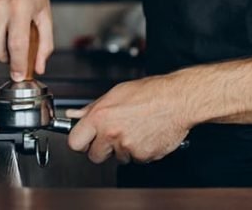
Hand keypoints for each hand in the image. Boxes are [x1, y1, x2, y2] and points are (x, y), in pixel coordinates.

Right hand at [0, 0, 52, 80]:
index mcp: (19, 7)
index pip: (16, 45)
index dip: (17, 65)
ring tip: (9, 28)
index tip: (19, 76)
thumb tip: (38, 66)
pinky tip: (0, 20)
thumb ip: (44, 43)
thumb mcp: (45, 13)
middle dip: (5, 59)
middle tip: (15, 53)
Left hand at [66, 76, 192, 164]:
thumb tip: (73, 115)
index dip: (80, 141)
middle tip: (112, 135)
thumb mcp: (114, 94)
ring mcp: (127, 147)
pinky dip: (140, 150)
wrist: (177, 100)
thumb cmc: (149, 93)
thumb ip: (91, 108)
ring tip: (135, 128)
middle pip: (94, 156)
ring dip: (123, 148)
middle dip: (101, 148)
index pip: (75, 142)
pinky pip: (136, 159)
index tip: (84, 139)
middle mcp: (112, 133)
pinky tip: (145, 134)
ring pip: (117, 157)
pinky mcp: (143, 156)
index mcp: (100, 117)